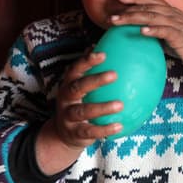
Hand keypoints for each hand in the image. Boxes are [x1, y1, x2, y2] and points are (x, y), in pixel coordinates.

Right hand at [36, 51, 122, 173]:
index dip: (87, 62)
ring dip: (102, 107)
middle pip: (77, 87)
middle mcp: (66, 99)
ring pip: (83, 111)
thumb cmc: (77, 104)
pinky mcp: (74, 133)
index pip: (75, 70)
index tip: (103, 55)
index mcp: (68, 85)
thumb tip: (100, 47)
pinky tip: (119, 125)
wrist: (62, 134)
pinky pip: (89, 131)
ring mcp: (68, 116)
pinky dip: (104, 129)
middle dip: (95, 81)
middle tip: (114, 75)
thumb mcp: (80, 88)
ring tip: (120, 105)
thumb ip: (89, 72)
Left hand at [110, 0, 182, 71]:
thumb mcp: (170, 33)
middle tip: (112, 14)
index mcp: (171, 12)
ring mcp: (178, 24)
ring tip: (119, 21)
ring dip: (135, 18)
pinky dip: (153, 30)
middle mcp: (173, 14)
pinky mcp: (182, 36)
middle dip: (129, 9)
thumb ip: (156, 29)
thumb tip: (137, 32)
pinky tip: (142, 31)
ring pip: (154, 17)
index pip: (152, 0)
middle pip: (148, 8)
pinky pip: (166, 31)